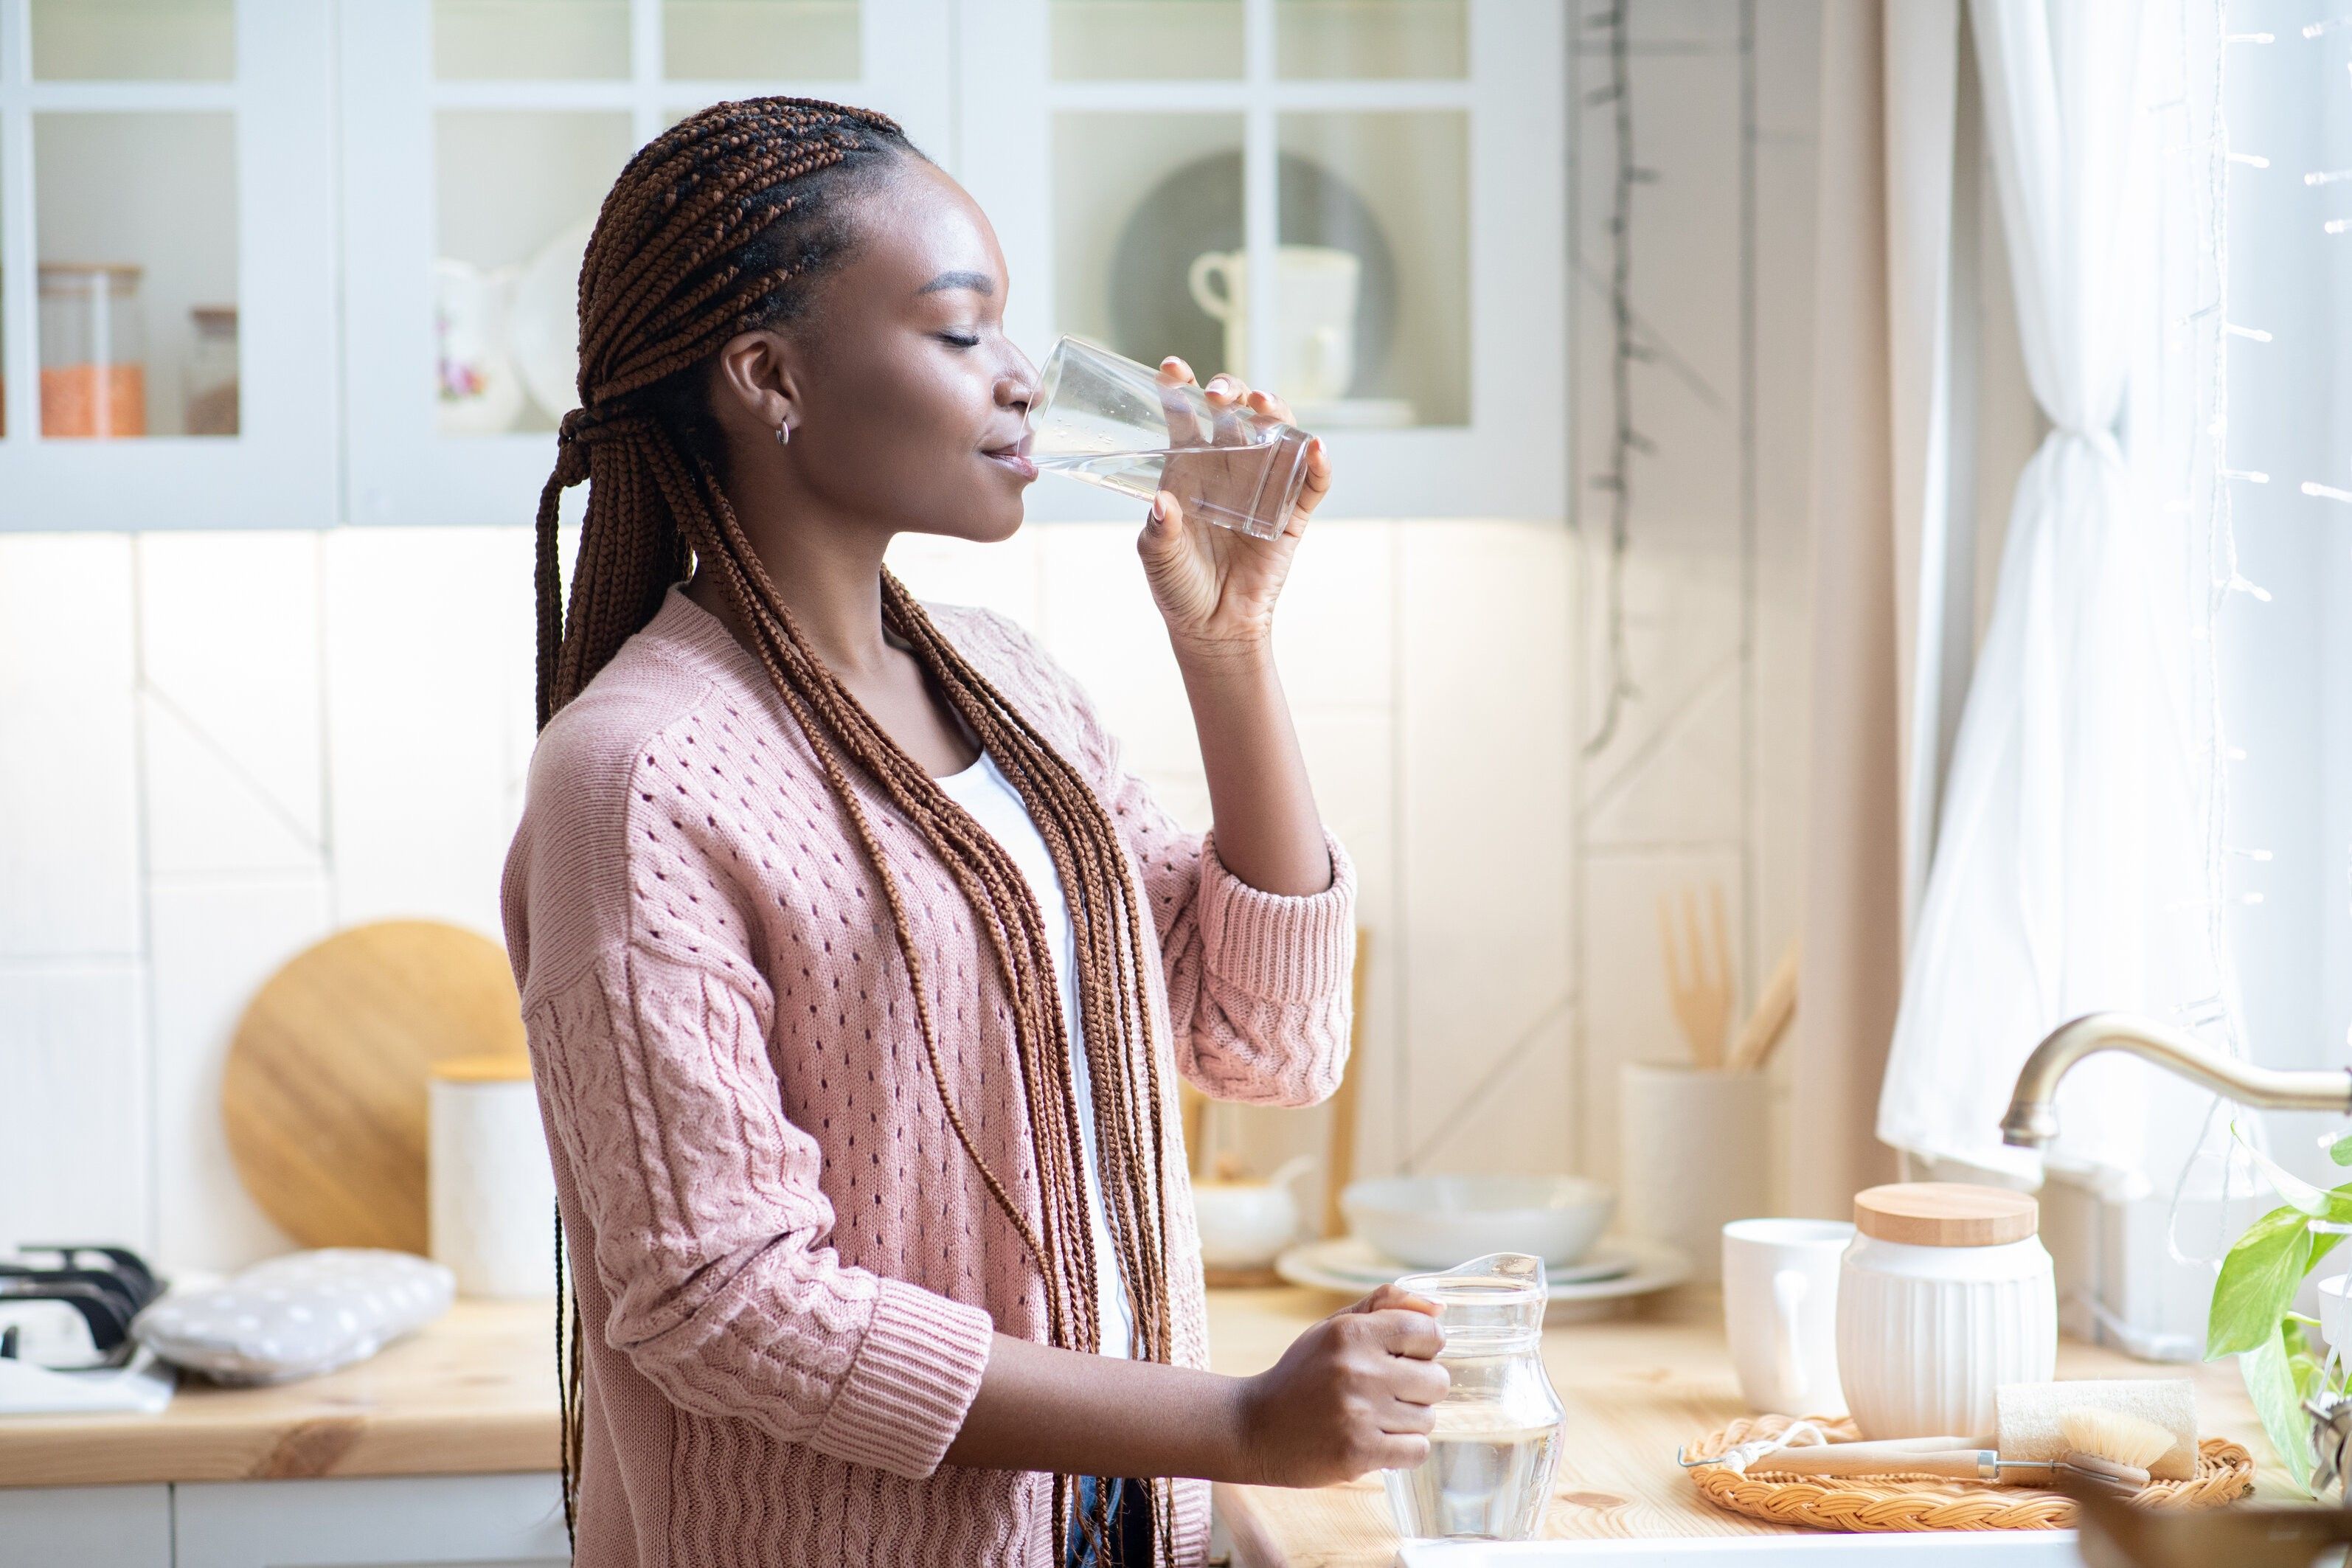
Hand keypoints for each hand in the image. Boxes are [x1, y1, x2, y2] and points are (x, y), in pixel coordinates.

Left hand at [1137, 358, 1333, 661]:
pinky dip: (1318, 463)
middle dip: (1231, 391)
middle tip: (1219, 395)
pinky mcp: (1292, 513)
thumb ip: (1160, 532)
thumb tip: (1164, 503)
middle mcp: (1228, 468)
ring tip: (1265, 405)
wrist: (1214, 626)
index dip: (1180, 387)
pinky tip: (1314, 449)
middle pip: (1236, 413)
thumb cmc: (1178, 586)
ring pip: (1278, 434)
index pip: (1186, 416)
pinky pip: (1312, 483)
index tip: (1171, 369)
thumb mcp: (1157, 558)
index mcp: (1189, 468)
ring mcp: (1264, 486)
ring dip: (1276, 412)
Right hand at [1233, 1283, 1447, 1487]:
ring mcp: (1358, 1414)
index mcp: (1352, 1332)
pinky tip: (1378, 1441)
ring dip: (1409, 1422)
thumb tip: (1439, 1308)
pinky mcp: (1359, 1453)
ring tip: (1376, 1418)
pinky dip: (1404, 1450)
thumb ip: (1384, 1307)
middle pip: (1438, 1380)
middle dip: (1420, 1389)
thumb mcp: (1334, 1328)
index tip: (1405, 1358)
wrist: (1255, 1428)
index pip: (1430, 1334)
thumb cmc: (1302, 1375)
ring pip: (1429, 1419)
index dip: (1424, 1349)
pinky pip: (1417, 1451)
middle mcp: (1358, 1370)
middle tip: (1390, 1393)